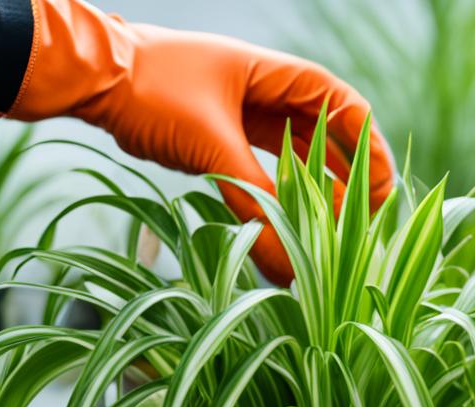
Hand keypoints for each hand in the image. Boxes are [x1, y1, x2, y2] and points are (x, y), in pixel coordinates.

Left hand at [5, 1, 395, 285]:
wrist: (90, 79)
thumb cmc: (152, 93)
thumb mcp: (211, 148)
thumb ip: (254, 205)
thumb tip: (288, 264)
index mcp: (275, 73)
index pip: (344, 107)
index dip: (370, 150)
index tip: (384, 193)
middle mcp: (265, 91)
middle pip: (325, 138)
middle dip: (347, 182)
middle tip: (365, 227)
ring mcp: (241, 115)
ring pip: (293, 159)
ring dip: (312, 196)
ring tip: (332, 239)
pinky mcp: (218, 138)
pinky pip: (260, 172)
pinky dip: (275, 201)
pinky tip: (284, 234)